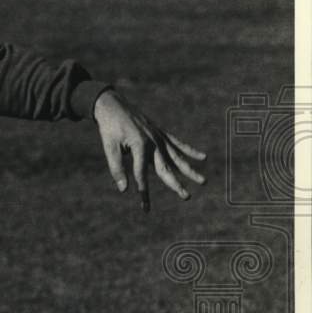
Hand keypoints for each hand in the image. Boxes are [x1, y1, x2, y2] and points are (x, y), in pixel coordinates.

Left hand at [93, 89, 206, 211]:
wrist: (112, 105)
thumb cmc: (109, 128)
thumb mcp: (109, 147)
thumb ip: (116, 167)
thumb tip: (124, 189)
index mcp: (139, 145)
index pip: (142, 173)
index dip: (143, 191)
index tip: (145, 207)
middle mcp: (153, 142)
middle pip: (166, 167)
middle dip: (176, 184)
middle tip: (187, 196)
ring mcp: (159, 137)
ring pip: (177, 157)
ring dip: (190, 170)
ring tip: (203, 181)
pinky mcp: (160, 132)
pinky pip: (177, 143)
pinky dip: (190, 150)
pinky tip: (203, 157)